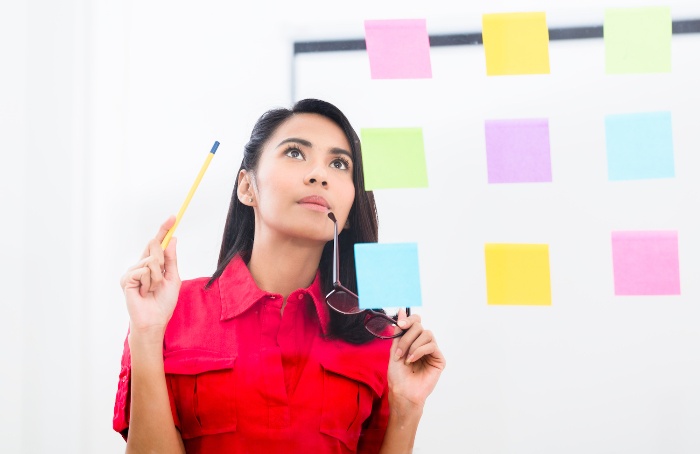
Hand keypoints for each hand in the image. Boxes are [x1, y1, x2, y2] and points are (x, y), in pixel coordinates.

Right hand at [120, 216, 181, 336]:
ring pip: (151, 261)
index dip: (164, 229)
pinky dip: (150, 283)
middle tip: (161, 280)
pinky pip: (144, 271)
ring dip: (158, 278)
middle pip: (154, 246)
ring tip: (153, 290)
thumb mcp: (173, 278)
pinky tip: (145, 293)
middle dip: (162, 260)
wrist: (155, 320)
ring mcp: (132, 272)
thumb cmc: (163, 302)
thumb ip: (171, 259)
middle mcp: (140, 265)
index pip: (157, 243)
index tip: (173, 217)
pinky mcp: (127, 279)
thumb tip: (173, 239)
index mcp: (152, 265)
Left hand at [387, 310, 445, 411]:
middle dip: (407, 337)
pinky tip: (412, 360)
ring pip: (427, 334)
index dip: (409, 319)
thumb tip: (401, 311)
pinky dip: (419, 351)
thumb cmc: (398, 375)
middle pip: (419, 326)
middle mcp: (423, 344)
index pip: (416, 322)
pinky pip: (431, 346)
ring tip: (406, 358)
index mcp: (413, 340)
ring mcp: (432, 351)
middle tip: (399, 351)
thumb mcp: (394, 349)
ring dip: (412, 345)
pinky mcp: (439, 359)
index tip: (401, 324)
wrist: (402, 392)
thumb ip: (399, 332)